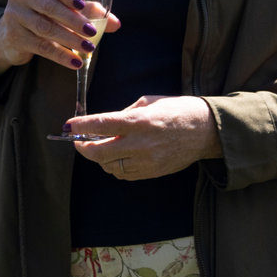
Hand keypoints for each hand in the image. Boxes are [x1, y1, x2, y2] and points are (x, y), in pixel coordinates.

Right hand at [0, 0, 119, 75]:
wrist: (13, 32)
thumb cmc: (44, 12)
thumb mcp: (63, 6)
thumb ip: (88, 10)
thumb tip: (115, 23)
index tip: (82, 4)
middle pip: (48, 6)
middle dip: (73, 20)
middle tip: (92, 31)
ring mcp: (14, 15)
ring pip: (45, 28)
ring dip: (70, 39)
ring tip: (88, 47)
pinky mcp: (14, 37)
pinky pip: (41, 47)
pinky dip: (60, 55)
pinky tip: (75, 61)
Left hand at [70, 95, 222, 179]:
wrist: (207, 130)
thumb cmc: (179, 110)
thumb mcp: (150, 102)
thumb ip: (126, 113)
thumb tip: (105, 123)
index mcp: (141, 121)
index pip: (102, 124)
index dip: (81, 125)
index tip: (69, 124)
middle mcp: (141, 143)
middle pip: (100, 152)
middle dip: (84, 147)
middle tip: (80, 140)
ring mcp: (147, 161)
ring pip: (109, 166)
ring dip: (100, 157)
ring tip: (101, 147)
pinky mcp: (152, 172)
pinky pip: (124, 174)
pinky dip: (115, 166)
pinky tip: (117, 156)